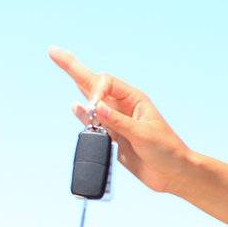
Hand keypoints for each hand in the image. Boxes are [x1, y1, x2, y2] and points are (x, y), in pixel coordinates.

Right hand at [49, 47, 192, 194]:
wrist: (174, 174)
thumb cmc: (167, 151)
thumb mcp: (143, 135)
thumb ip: (118, 122)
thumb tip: (95, 107)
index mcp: (134, 99)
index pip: (106, 83)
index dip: (95, 91)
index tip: (94, 110)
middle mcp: (122, 107)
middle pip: (94, 84)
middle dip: (73, 68)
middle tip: (53, 51)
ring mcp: (116, 122)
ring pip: (91, 101)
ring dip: (77, 87)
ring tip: (61, 63)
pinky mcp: (113, 138)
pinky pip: (93, 124)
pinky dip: (82, 116)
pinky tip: (75, 106)